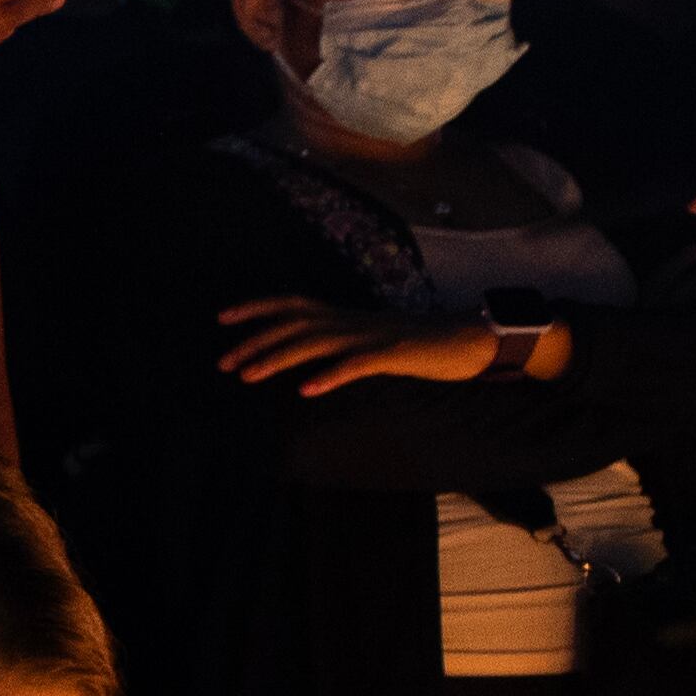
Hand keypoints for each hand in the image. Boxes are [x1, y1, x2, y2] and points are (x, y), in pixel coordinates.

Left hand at [213, 295, 535, 394]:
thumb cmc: (419, 345)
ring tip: (247, 376)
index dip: (258, 308)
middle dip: (255, 341)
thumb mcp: (370, 344)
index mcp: (346, 317)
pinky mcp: (395, 353)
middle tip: (222, 363)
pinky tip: (306, 390)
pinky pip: (357, 364)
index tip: (222, 318)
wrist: (473, 339)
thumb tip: (306, 361)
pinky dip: (330, 375)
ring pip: (317, 342)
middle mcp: (353, 321)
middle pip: (295, 324)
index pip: (294, 305)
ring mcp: (373, 335)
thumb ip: (339, 348)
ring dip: (278, 359)